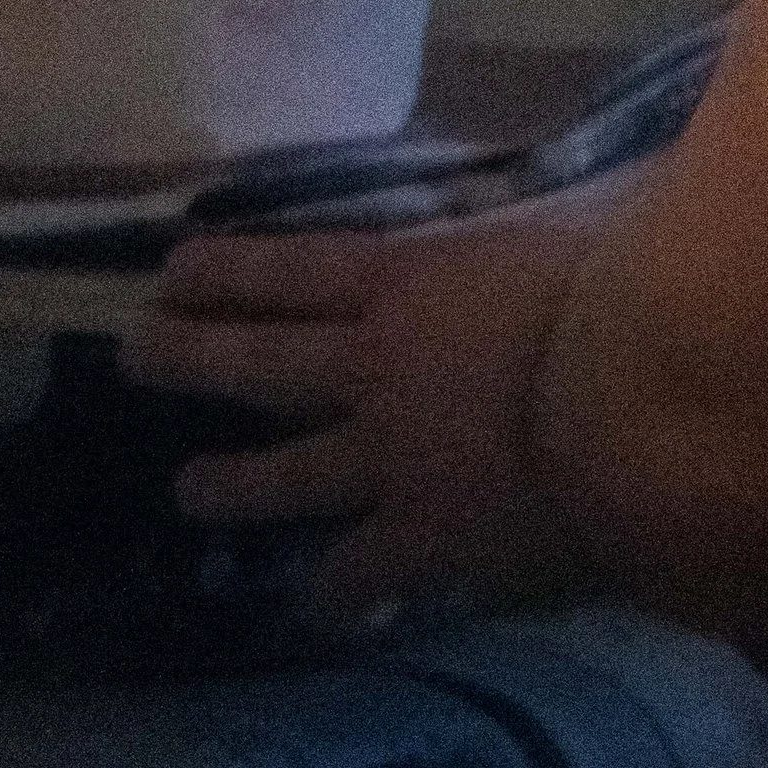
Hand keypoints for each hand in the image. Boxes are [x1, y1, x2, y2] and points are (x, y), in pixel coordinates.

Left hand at [118, 179, 627, 629]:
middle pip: (262, 361)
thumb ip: (573, 192)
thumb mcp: (584, 212)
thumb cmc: (617, 289)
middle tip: (134, 354)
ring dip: (235, 483)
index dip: (233, 269)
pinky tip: (320, 605)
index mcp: (413, 280)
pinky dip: (338, 588)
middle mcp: (377, 368)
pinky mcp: (426, 539)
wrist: (634, 408)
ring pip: (291, 474)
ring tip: (188, 490)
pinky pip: (365, 570)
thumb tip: (607, 161)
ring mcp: (390, 461)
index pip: (299, 268)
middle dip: (192, 356)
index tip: (172, 270)